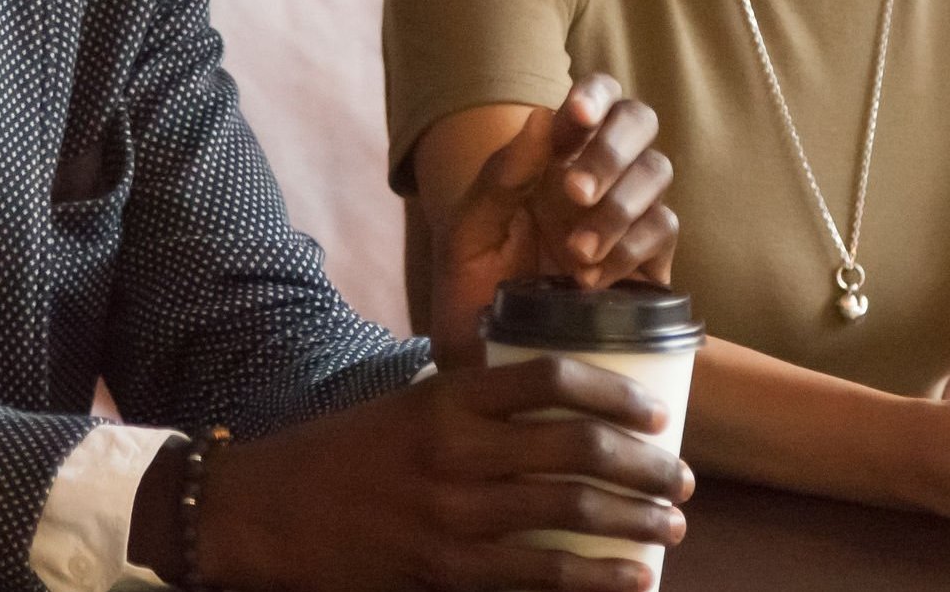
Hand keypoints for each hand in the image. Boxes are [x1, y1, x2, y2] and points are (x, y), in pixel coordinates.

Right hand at [189, 356, 694, 591]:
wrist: (267, 512)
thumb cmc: (343, 455)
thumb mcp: (407, 407)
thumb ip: (471, 407)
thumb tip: (551, 412)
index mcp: (447, 398)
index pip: (550, 378)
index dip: (615, 394)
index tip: (655, 414)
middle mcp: (455, 449)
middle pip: (576, 448)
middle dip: (645, 467)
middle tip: (682, 480)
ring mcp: (452, 513)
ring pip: (569, 511)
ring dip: (636, 521)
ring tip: (671, 528)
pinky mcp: (445, 569)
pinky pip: (540, 575)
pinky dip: (596, 578)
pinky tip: (631, 578)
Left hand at [425, 74, 679, 368]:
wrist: (488, 363)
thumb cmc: (472, 290)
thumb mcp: (467, 234)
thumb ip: (500, 176)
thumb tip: (540, 115)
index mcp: (550, 155)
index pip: (592, 99)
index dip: (593, 96)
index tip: (575, 117)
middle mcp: (596, 174)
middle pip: (638, 122)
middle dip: (612, 150)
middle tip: (573, 192)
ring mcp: (626, 214)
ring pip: (656, 174)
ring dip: (619, 206)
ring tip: (575, 253)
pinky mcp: (650, 261)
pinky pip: (664, 231)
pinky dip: (632, 249)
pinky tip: (593, 279)